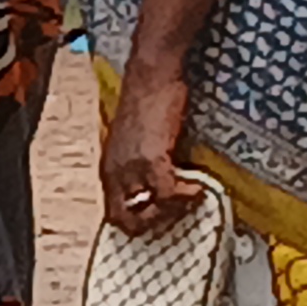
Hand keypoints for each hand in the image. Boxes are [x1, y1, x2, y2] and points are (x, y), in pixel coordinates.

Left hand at [100, 64, 200, 236]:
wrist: (151, 79)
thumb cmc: (148, 107)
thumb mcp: (135, 145)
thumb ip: (141, 170)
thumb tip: (160, 195)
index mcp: (109, 170)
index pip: (113, 215)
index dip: (138, 226)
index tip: (164, 221)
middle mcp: (113, 172)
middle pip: (125, 221)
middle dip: (156, 225)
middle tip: (180, 212)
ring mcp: (128, 166)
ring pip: (146, 212)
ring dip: (172, 212)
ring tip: (190, 198)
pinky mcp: (148, 157)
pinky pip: (165, 193)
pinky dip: (184, 196)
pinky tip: (197, 188)